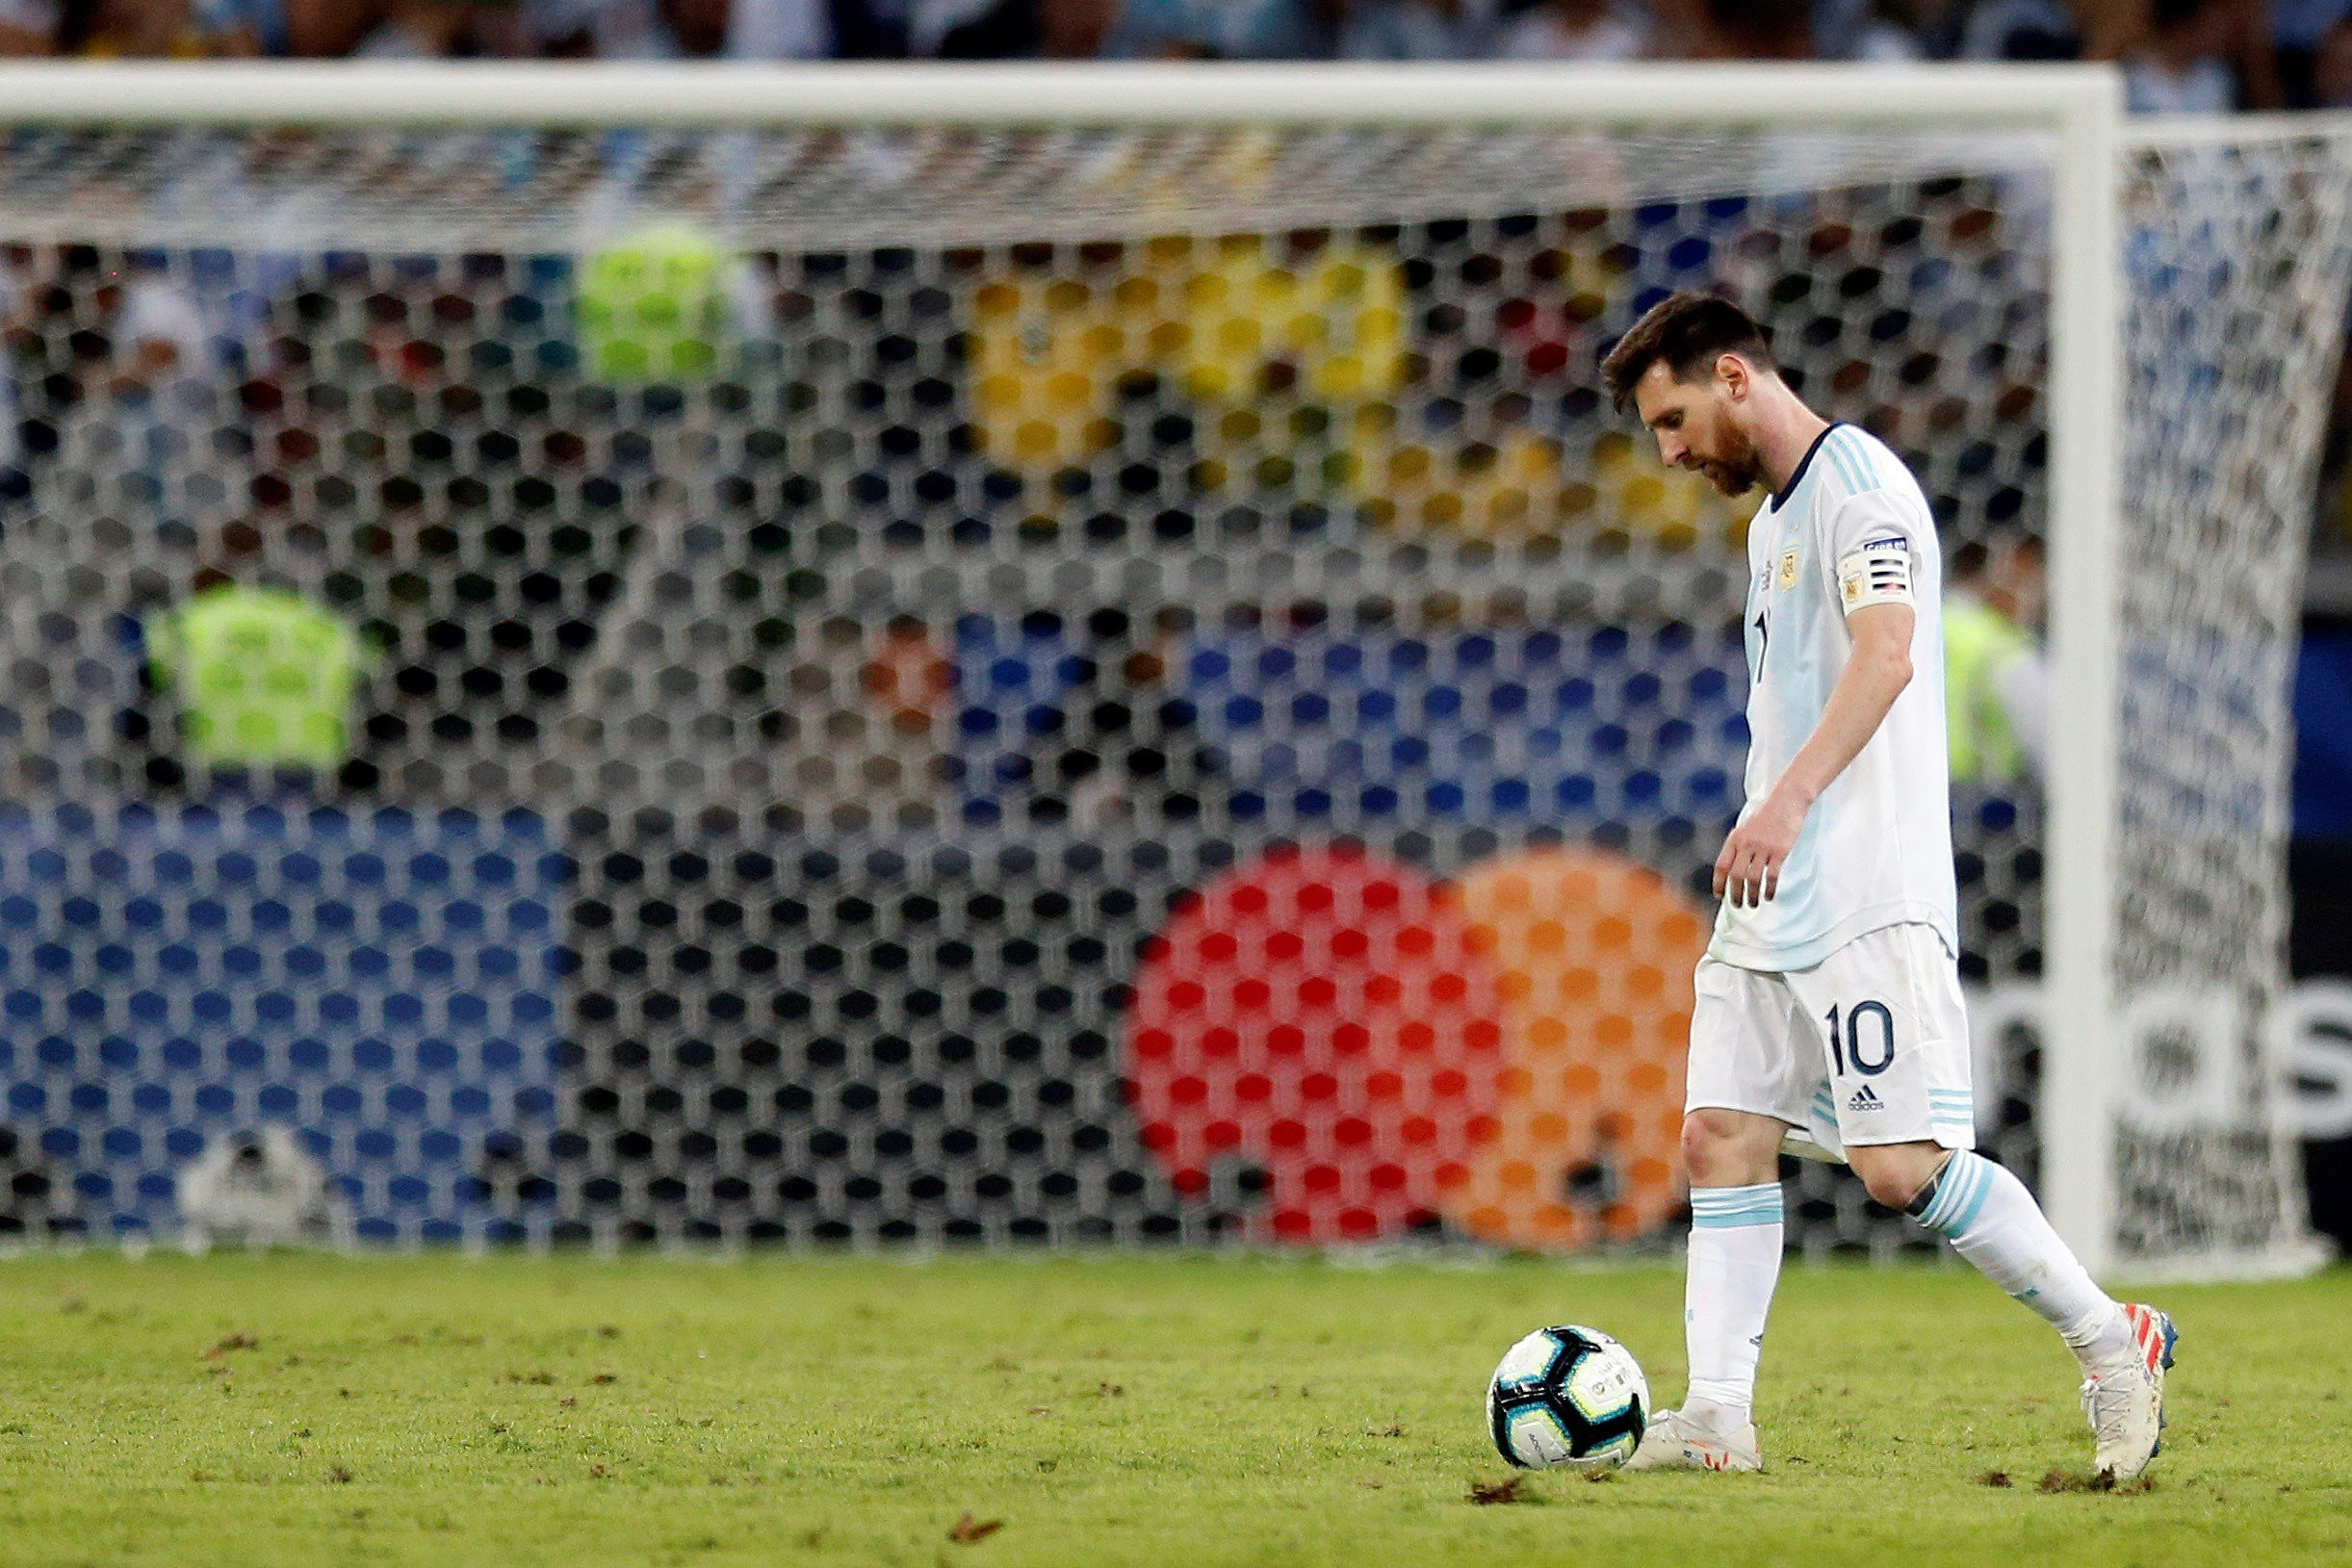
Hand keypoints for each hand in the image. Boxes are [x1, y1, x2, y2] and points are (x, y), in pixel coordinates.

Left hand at [1714, 791, 1807, 908]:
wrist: (1787, 799)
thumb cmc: (1768, 813)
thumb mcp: (1746, 826)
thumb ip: (1740, 844)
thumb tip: (1735, 867)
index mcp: (1735, 838)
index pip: (1721, 865)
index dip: (1718, 882)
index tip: (1719, 896)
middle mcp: (1746, 843)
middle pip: (1735, 875)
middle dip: (1735, 893)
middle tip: (1738, 906)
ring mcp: (1763, 847)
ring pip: (1753, 878)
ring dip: (1752, 895)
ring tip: (1753, 904)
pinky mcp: (1779, 851)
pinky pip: (1771, 875)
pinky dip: (1769, 889)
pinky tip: (1769, 897)